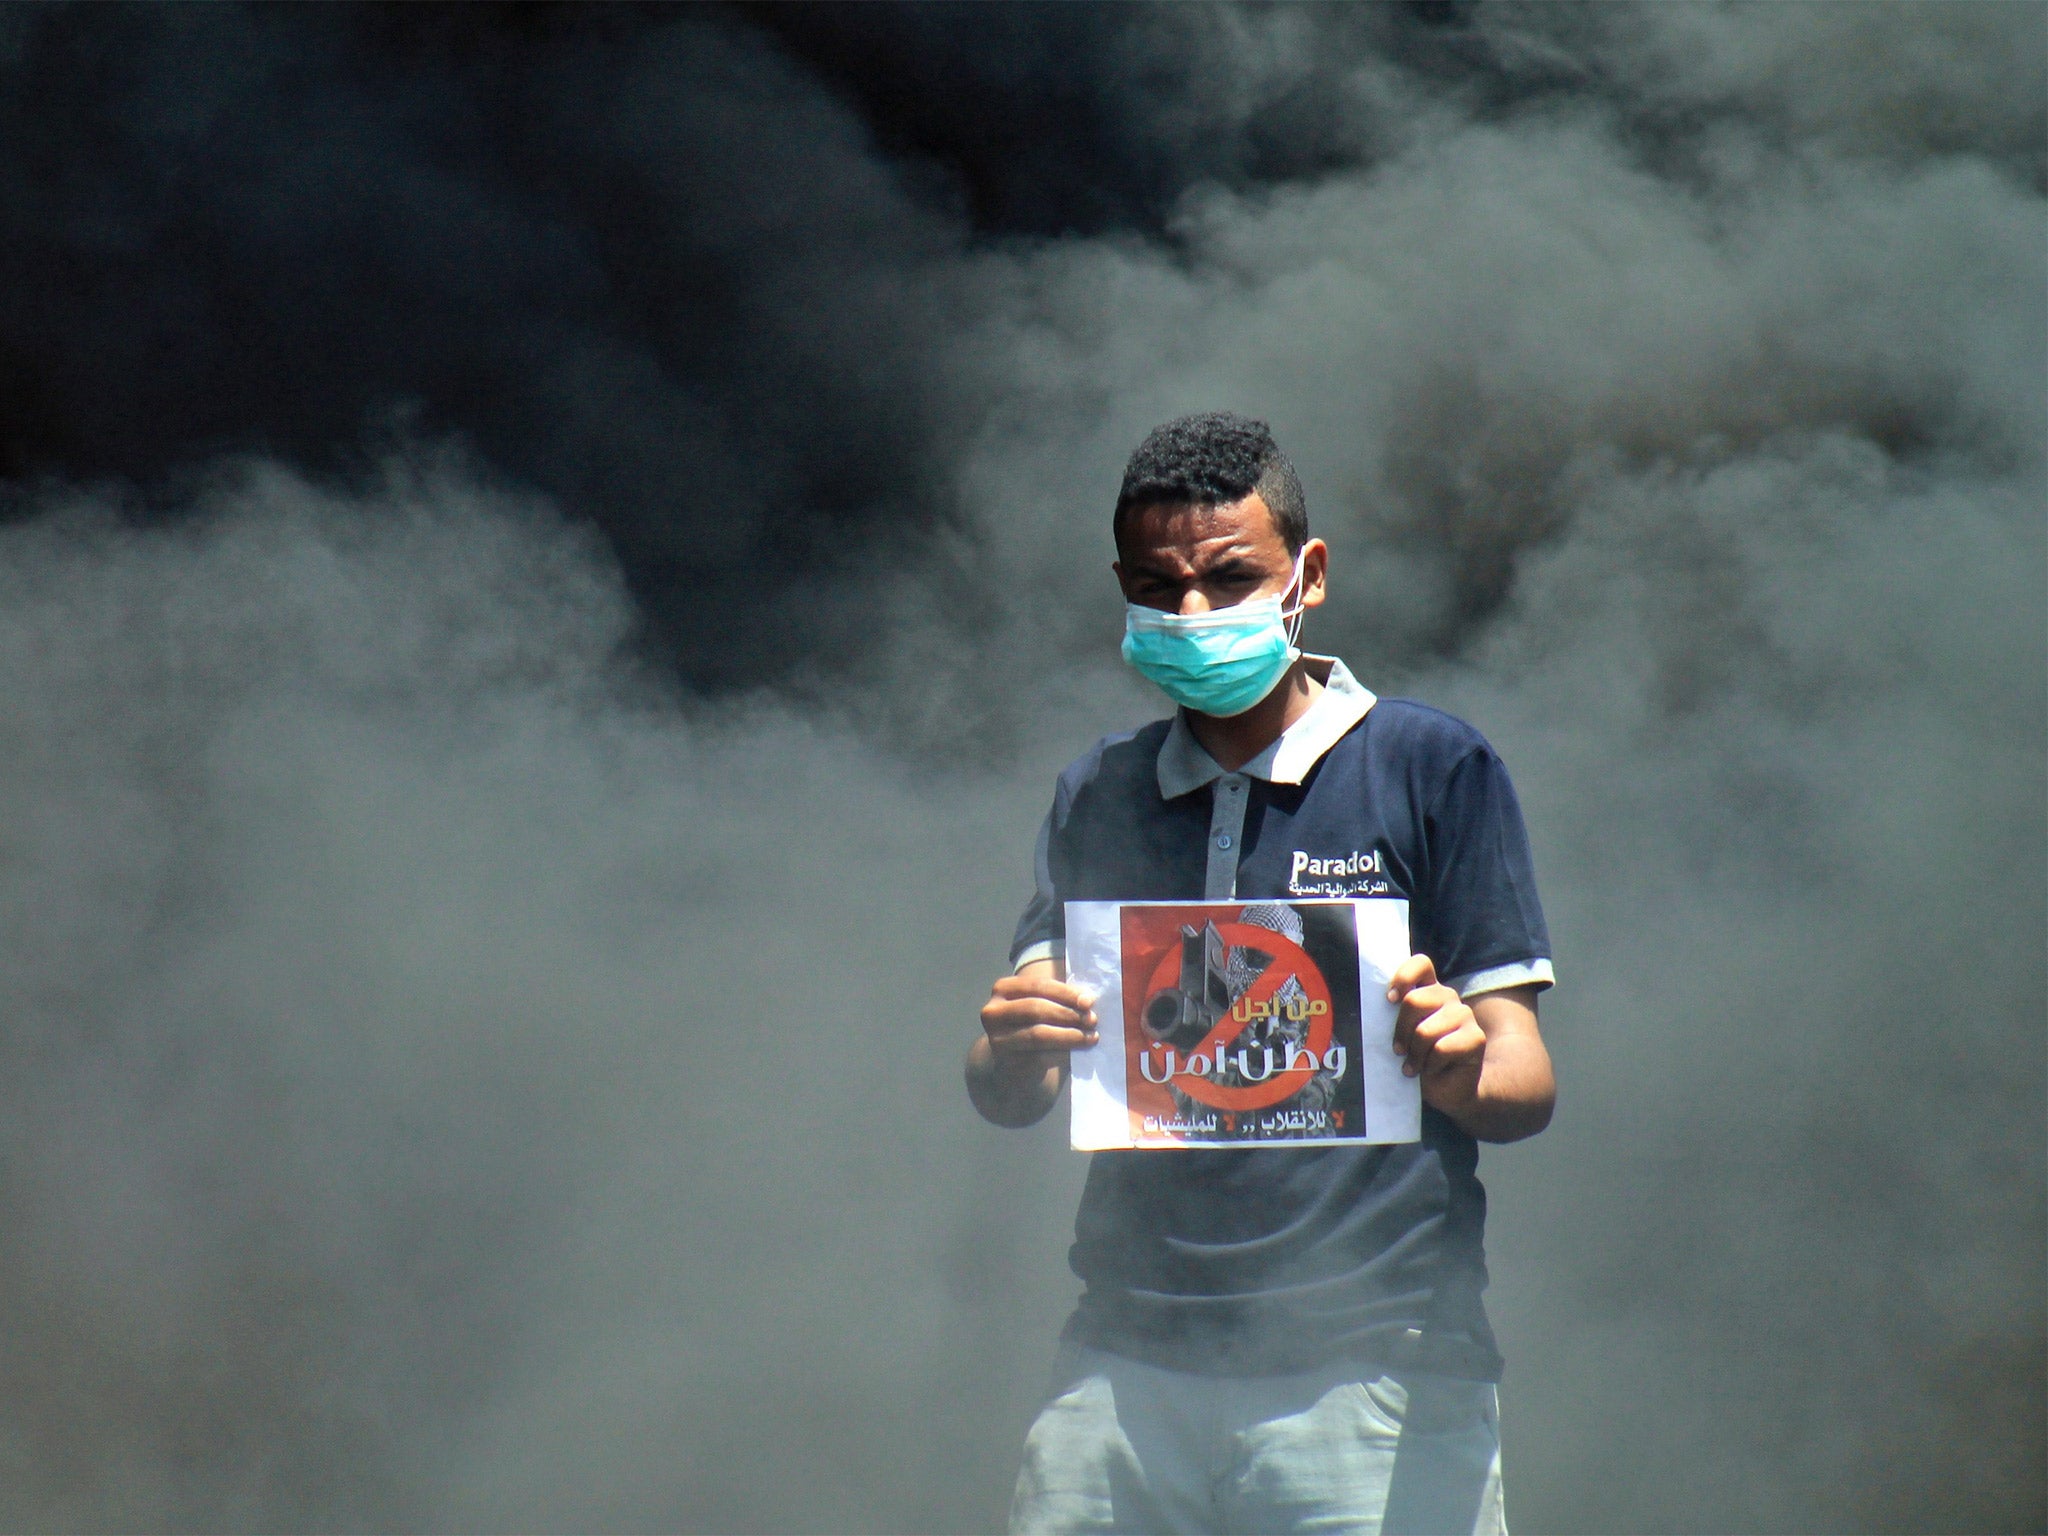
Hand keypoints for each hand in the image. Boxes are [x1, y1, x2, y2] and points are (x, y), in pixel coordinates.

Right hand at [979, 970, 1098, 1058]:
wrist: (1015, 1056)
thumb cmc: (1035, 1021)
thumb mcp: (1043, 1003)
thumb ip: (1061, 998)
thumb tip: (1087, 1001)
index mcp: (1003, 988)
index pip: (1038, 986)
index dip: (1066, 993)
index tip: (1089, 1001)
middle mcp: (993, 1012)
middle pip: (1036, 1009)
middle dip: (1068, 1014)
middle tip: (1093, 1020)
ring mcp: (997, 1039)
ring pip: (1037, 1034)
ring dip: (1069, 1035)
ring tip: (1090, 1036)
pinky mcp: (1006, 1063)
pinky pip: (1037, 1057)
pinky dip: (1061, 1053)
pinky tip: (1077, 1052)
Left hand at [1387, 954, 1484, 1116]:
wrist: (1447, 1090)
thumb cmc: (1417, 1060)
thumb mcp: (1400, 1035)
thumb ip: (1392, 1017)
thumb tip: (1367, 1012)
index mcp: (1428, 991)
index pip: (1420, 964)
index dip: (1403, 977)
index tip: (1390, 1000)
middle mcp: (1447, 998)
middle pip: (1414, 1000)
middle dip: (1401, 1031)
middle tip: (1398, 1050)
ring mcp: (1464, 1015)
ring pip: (1425, 1030)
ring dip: (1415, 1054)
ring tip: (1414, 1066)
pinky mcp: (1476, 1037)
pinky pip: (1441, 1049)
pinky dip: (1430, 1066)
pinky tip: (1432, 1071)